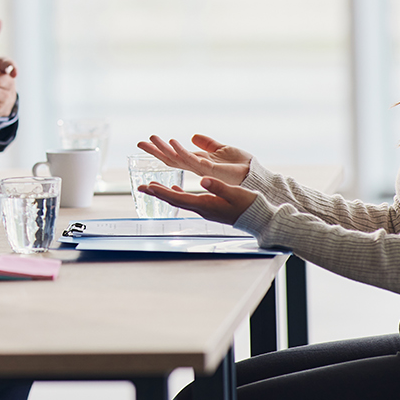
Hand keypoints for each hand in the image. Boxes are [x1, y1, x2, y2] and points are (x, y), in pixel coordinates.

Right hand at [137, 134, 251, 184]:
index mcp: (199, 163)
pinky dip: (181, 151)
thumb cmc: (242, 165)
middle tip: (139, 143)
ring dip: (163, 149)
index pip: (175, 156)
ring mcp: (202, 169)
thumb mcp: (222, 149)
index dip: (161, 150)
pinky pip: (192, 160)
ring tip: (151, 140)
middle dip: (155, 151)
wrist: (256, 175)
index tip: (147, 143)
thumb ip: (207, 143)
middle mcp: (197, 168)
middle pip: (171, 159)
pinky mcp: (210, 169)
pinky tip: (172, 142)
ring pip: (178, 159)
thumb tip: (193, 136)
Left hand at [138, 177, 257, 225]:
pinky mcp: (209, 208)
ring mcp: (205, 210)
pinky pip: (188, 201)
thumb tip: (202, 180)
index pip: (178, 198)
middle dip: (157, 193)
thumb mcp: (234, 193)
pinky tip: (175, 188)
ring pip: (179, 200)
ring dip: (165, 193)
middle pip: (174, 200)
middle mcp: (202, 209)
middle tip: (140, 187)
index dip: (162, 191)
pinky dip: (178, 194)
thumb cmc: (249, 205)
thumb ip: (218, 186)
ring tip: (152, 186)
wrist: (259, 219)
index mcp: (205, 204)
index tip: (148, 186)